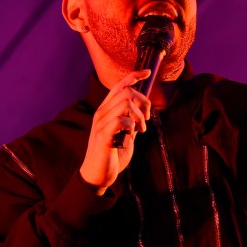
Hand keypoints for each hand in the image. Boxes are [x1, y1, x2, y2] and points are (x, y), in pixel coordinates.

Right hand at [80, 70, 151, 193]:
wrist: (98, 175)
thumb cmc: (112, 154)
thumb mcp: (124, 133)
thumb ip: (130, 121)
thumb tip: (142, 111)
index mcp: (106, 110)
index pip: (119, 85)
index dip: (134, 75)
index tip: (148, 72)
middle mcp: (101, 113)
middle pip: (126, 92)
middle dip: (143, 102)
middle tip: (146, 119)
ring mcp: (101, 124)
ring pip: (125, 104)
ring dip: (139, 117)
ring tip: (141, 131)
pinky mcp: (103, 136)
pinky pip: (121, 120)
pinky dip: (131, 126)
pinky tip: (131, 136)